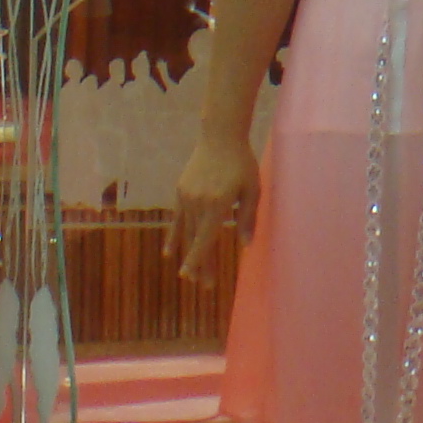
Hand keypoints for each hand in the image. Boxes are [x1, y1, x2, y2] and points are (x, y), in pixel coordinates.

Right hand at [170, 133, 259, 283]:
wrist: (220, 137)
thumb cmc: (242, 163)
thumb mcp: (252, 190)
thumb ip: (247, 218)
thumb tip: (246, 245)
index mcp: (216, 205)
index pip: (205, 239)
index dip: (199, 260)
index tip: (195, 278)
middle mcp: (197, 203)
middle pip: (195, 240)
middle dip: (199, 264)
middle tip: (203, 286)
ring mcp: (186, 198)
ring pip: (185, 232)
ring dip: (188, 254)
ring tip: (190, 275)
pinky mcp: (181, 192)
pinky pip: (176, 219)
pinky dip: (174, 236)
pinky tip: (169, 253)